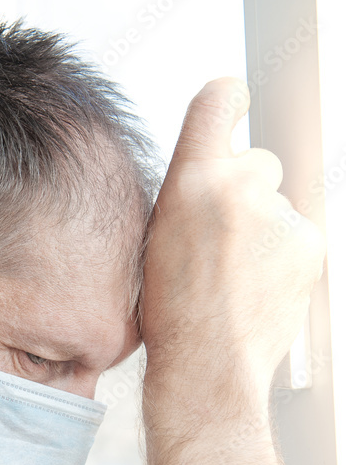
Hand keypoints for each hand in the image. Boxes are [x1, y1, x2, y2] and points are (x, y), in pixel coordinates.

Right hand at [139, 77, 324, 403]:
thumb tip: (208, 178)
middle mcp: (239, 185)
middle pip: (257, 162)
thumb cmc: (173, 314)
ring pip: (277, 205)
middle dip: (245, 192)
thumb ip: (186, 196)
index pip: (217, 101)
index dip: (228, 98)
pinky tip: (259, 286)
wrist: (207, 365)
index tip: (234, 99)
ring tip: (238, 275)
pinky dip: (284, 257)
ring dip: (264, 230)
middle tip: (224, 240)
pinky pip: (297, 236)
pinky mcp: (308, 244)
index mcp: (190, 180)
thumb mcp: (156, 239)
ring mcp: (278, 215)